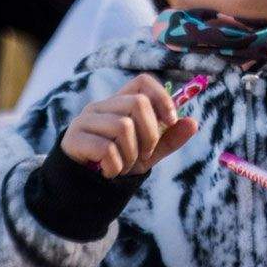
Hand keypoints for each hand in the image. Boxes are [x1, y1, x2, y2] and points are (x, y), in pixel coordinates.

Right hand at [61, 75, 198, 178]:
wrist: (85, 185)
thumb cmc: (118, 160)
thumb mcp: (148, 151)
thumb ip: (169, 138)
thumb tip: (193, 123)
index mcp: (120, 103)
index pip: (143, 82)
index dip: (162, 97)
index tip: (171, 120)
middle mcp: (101, 106)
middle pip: (138, 104)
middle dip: (151, 135)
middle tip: (145, 154)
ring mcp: (85, 120)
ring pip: (123, 127)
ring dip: (131, 155)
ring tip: (125, 165)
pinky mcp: (73, 138)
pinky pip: (106, 149)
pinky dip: (116, 166)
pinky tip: (110, 171)